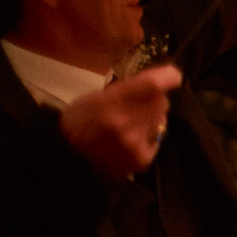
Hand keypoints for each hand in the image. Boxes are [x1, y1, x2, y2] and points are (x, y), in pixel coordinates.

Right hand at [59, 66, 181, 180]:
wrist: (68, 158)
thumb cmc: (78, 121)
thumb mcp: (94, 97)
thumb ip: (126, 90)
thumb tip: (156, 84)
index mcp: (110, 102)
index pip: (154, 84)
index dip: (167, 77)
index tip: (169, 76)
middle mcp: (126, 123)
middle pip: (161, 102)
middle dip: (154, 99)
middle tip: (138, 103)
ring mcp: (136, 143)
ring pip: (161, 120)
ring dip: (152, 118)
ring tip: (131, 123)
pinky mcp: (142, 159)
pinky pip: (157, 139)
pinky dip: (149, 136)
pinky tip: (131, 139)